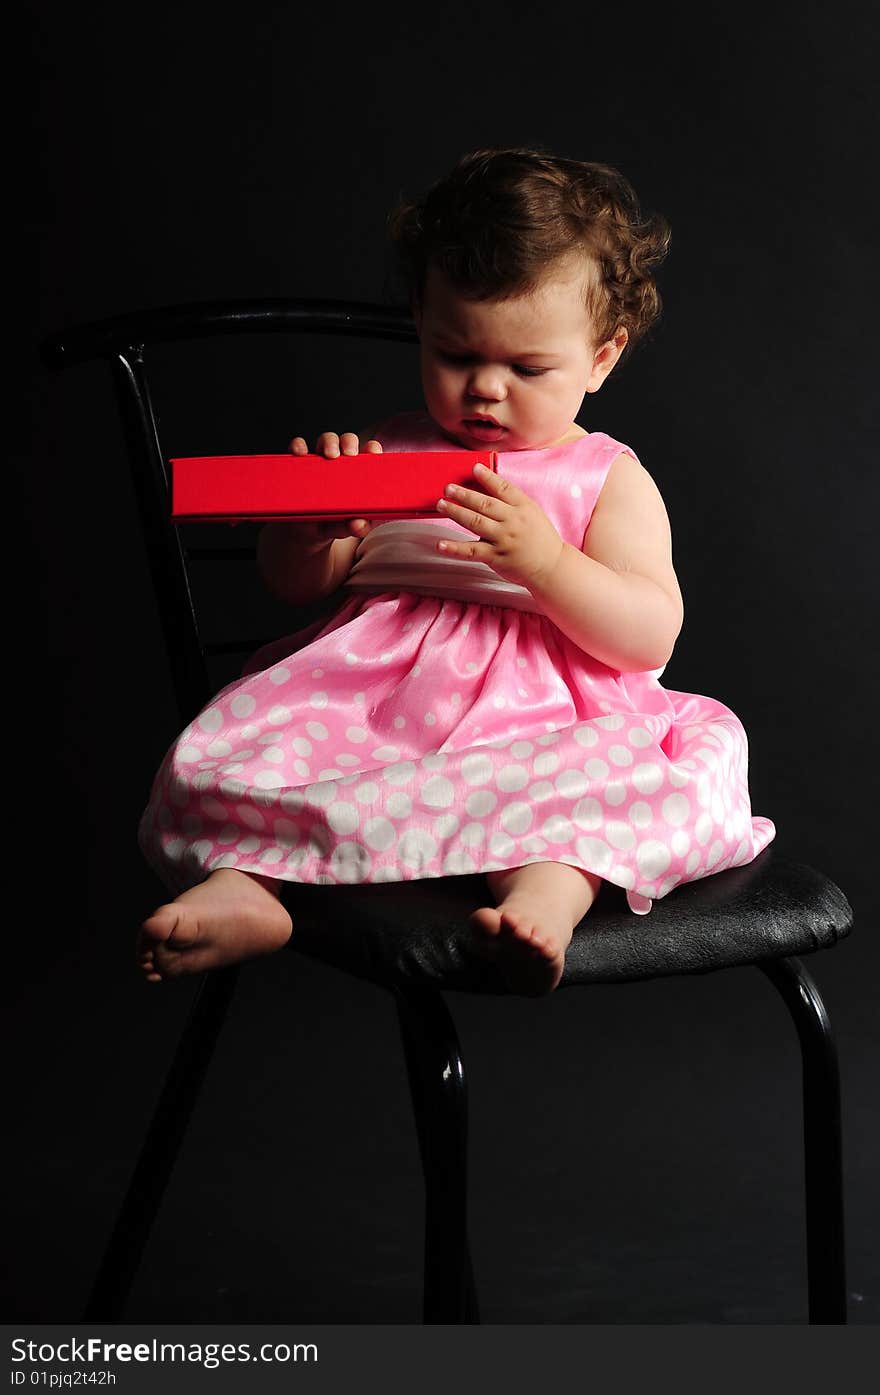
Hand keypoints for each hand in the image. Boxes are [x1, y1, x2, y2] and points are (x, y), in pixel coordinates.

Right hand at [287, 431, 382, 541]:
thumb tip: (358, 524)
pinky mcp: (299, 465)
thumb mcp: (345, 527)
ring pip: (326, 440)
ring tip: (329, 455)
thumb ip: (355, 527)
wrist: (304, 533)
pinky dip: (298, 446)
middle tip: (350, 454)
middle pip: (348, 441)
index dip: (372, 448)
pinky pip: (298, 448)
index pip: (369, 453)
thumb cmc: (332, 524)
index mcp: (358, 474)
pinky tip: (300, 453)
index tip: (373, 453)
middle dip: (349, 442)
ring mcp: (320, 462)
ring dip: (329, 442)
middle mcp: (340, 464)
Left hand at [435, 463, 564, 589]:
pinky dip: (455, 548)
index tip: (474, 467)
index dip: (488, 477)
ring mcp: (504, 540)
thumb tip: (485, 488)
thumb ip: (512, 502)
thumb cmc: (540, 538)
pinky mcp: (496, 557)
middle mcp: (513, 522)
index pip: (503, 488)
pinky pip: (472, 551)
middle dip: (464, 494)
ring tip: (441, 504)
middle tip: (448, 488)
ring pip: (475, 523)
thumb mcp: (531, 513)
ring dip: (455, 512)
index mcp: (523, 507)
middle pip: (485, 504)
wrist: (552, 565)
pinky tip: (440, 544)